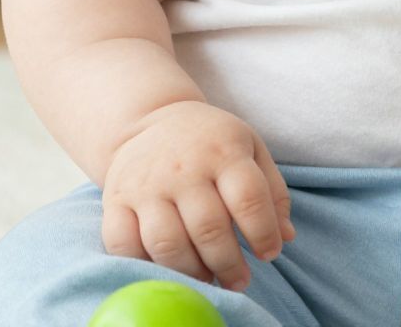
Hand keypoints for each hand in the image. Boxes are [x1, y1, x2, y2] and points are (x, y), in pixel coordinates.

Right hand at [102, 100, 295, 291]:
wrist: (149, 119)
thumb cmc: (210, 141)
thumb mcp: (250, 147)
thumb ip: (272, 191)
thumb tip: (286, 237)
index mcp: (223, 151)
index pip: (248, 198)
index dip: (263, 233)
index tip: (269, 254)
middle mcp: (182, 167)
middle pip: (208, 228)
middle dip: (229, 263)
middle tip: (240, 281)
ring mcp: (145, 185)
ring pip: (167, 243)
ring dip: (191, 271)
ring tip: (207, 279)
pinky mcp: (114, 200)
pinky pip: (123, 244)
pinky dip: (144, 265)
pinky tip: (166, 269)